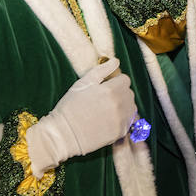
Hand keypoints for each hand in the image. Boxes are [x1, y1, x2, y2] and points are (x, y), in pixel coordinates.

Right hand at [26, 58, 136, 177]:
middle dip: (119, 93)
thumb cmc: (70, 107)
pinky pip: (128, 122)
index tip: (105, 87)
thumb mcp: (82, 83)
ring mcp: (121, 119)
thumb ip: (102, 70)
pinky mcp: (120, 132)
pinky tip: (107, 121)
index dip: (115, 81)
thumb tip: (116, 61)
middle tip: (103, 99)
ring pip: (131, 108)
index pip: (125, 79)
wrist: (64, 134)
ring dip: (123, 106)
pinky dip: (121, 120)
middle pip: (129, 93)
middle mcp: (120, 104)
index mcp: (111, 90)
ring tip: (106, 110)